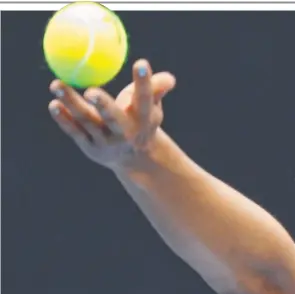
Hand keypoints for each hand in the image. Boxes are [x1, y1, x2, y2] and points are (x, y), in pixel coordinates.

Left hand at [49, 59, 175, 169]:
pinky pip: (75, 131)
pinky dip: (63, 119)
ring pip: (88, 121)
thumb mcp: (152, 108)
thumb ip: (157, 89)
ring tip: (56, 84)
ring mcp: (106, 142)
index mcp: (143, 120)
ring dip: (72, 104)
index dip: (144, 83)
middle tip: (91, 91)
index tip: (142, 63)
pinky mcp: (90, 147)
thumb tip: (169, 79)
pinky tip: (54, 104)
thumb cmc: (142, 122)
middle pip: (114, 118)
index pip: (145, 99)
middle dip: (104, 106)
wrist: (134, 158)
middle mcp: (126, 133)